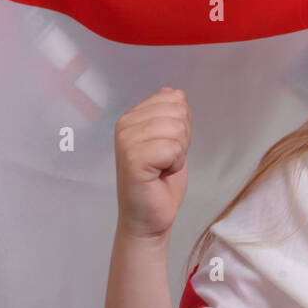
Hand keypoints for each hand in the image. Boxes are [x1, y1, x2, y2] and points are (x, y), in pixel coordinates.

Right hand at [113, 87, 191, 240]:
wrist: (149, 216)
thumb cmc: (160, 181)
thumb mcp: (171, 140)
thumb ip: (169, 115)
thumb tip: (172, 91)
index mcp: (132, 116)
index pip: (175, 99)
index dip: (182, 125)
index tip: (168, 147)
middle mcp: (125, 125)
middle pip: (178, 112)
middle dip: (182, 138)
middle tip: (166, 159)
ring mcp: (126, 141)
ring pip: (176, 129)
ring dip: (179, 153)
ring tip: (162, 167)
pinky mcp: (133, 159)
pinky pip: (172, 148)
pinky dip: (175, 164)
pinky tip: (160, 174)